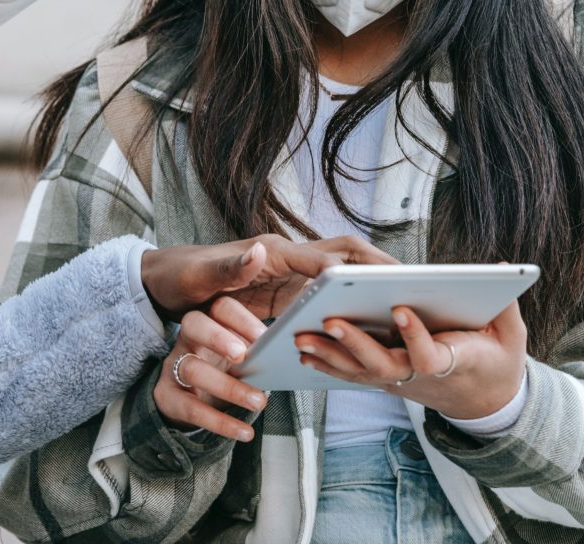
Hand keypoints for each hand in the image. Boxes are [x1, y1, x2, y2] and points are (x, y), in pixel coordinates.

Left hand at [141, 234, 396, 321]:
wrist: (166, 283)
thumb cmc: (182, 275)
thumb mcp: (199, 276)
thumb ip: (228, 267)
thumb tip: (257, 251)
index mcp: (273, 252)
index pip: (326, 255)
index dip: (359, 266)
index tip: (391, 278)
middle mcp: (286, 259)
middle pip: (344, 256)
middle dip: (379, 267)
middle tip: (418, 286)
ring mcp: (288, 276)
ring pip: (340, 276)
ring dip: (369, 288)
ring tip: (405, 310)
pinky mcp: (286, 294)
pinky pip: (325, 297)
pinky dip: (348, 307)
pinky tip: (365, 331)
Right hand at [153, 296, 267, 440]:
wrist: (187, 400)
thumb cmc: (221, 370)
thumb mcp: (236, 357)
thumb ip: (255, 351)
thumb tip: (283, 353)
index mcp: (209, 321)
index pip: (220, 308)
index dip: (241, 319)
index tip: (265, 337)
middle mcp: (187, 339)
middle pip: (193, 324)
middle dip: (217, 338)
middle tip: (243, 356)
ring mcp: (174, 366)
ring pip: (193, 369)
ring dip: (228, 387)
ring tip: (259, 401)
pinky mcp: (168, 396)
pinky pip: (191, 408)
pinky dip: (221, 423)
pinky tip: (245, 432)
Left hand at [293, 301, 527, 419]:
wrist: (484, 400)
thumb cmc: (495, 360)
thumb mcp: (509, 335)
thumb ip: (505, 305)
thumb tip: (504, 267)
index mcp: (452, 362)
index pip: (430, 355)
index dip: (415, 336)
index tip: (400, 310)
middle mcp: (419, 376)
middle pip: (383, 365)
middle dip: (355, 343)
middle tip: (329, 320)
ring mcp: (399, 381)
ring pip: (360, 372)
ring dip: (330, 354)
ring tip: (300, 336)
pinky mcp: (385, 379)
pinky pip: (352, 373)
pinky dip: (328, 363)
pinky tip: (303, 351)